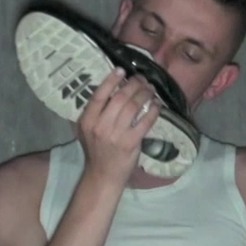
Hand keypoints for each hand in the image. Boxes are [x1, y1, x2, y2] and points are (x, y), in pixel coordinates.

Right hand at [77, 68, 160, 186]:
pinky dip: (153, 111)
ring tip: (150, 89)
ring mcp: (116, 135)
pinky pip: (145, 122)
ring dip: (145, 94)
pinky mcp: (131, 143)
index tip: (122, 70)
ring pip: (133, 107)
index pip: (99, 96)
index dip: (111, 81)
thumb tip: (114, 89)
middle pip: (119, 98)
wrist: (103, 175)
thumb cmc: (96, 150)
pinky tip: (157, 105)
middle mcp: (100, 126)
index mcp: (87, 121)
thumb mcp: (87, 130)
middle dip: (133, 85)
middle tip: (142, 79)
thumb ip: (96, 112)